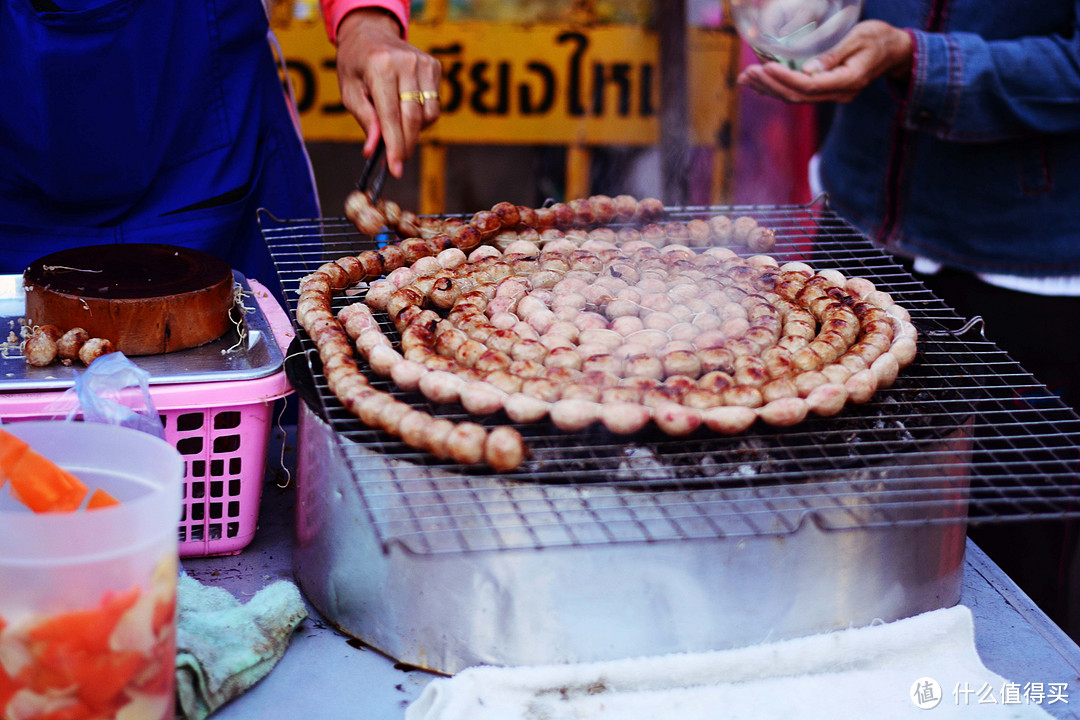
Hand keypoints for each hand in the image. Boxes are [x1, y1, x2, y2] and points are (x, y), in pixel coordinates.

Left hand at [335, 8, 441, 176]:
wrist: (370, 32)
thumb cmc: (356, 65)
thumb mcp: (350, 92)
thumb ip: (366, 120)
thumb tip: (373, 151)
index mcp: (380, 67)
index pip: (391, 117)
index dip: (394, 147)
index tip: (395, 170)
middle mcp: (405, 63)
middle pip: (413, 119)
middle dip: (406, 145)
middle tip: (398, 161)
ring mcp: (423, 64)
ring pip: (428, 116)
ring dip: (415, 131)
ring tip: (397, 127)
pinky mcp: (434, 67)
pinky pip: (434, 106)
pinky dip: (423, 117)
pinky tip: (407, 110)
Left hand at [737, 20, 913, 103]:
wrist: (894, 51)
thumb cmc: (878, 38)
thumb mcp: (859, 38)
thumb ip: (834, 54)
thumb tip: (807, 69)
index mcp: (848, 81)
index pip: (810, 86)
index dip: (785, 78)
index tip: (765, 66)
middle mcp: (838, 93)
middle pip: (798, 95)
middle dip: (770, 85)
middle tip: (748, 73)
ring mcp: (831, 94)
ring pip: (795, 97)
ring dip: (769, 89)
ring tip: (746, 78)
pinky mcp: (825, 90)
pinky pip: (798, 93)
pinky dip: (777, 88)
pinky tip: (758, 84)